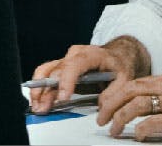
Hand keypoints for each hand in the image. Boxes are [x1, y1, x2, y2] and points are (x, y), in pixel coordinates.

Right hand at [28, 36, 149, 113]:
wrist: (117, 54)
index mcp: (91, 54)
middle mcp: (74, 54)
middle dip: (48, 91)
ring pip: (46, 71)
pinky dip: (40, 89)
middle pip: (56, 71)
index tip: (63, 97)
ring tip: (37, 107)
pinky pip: (45, 75)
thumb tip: (102, 108)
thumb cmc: (119, 64)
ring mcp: (66, 59)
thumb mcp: (124, 78)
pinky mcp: (61, 67)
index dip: (66, 81)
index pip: (74, 65)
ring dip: (39, 90)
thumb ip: (113, 93)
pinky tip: (38, 101)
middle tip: (44, 108)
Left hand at [96, 72, 161, 141]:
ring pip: (138, 105)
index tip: (105, 106)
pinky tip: (136, 135)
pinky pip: (156, 122)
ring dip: (120, 118)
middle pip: (131, 91)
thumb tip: (144, 104)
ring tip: (113, 129)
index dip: (116, 94)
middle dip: (111, 105)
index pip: (134, 83)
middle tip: (101, 119)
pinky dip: (141, 129)